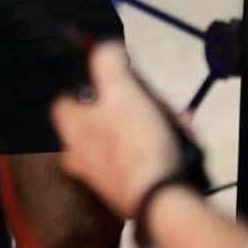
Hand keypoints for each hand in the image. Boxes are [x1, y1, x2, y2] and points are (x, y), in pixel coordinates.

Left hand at [52, 42, 181, 220]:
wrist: (161, 201)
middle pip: (105, 111)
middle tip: (157, 101)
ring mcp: (100, 173)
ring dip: (153, 121)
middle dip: (138, 101)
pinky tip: (179, 141)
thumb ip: (107, 59)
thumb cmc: (134, 142)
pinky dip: (158, 145)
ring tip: (175, 121)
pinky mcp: (124, 188)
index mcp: (68, 126)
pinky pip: (140, 155)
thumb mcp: (121, 88)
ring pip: (127, 132)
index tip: (123, 77)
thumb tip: (105, 46)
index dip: (98, 79)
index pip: (70, 91)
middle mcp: (77, 152)